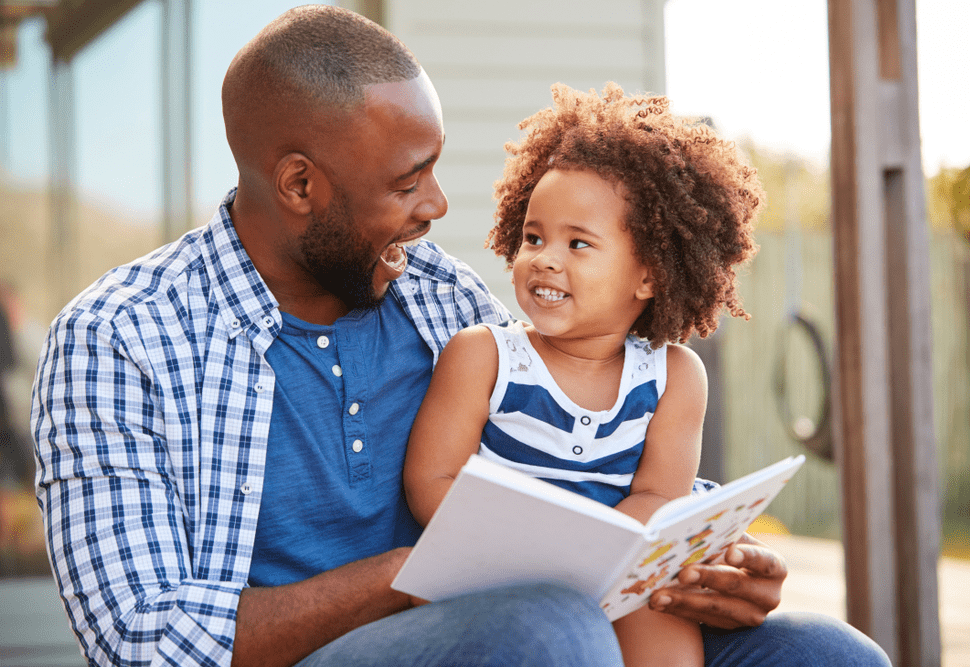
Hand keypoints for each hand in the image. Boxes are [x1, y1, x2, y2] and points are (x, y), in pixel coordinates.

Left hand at [648, 533, 786, 628]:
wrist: (729, 576)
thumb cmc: (729, 547)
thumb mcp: (733, 538)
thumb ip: (723, 534)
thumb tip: (698, 526)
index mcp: (774, 567)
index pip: (765, 560)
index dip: (748, 556)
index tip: (729, 552)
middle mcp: (768, 595)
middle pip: (736, 585)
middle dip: (707, 577)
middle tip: (683, 573)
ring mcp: (750, 615)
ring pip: (716, 608)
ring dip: (685, 600)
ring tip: (660, 594)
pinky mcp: (730, 628)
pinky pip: (702, 620)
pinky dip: (678, 610)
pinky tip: (658, 602)